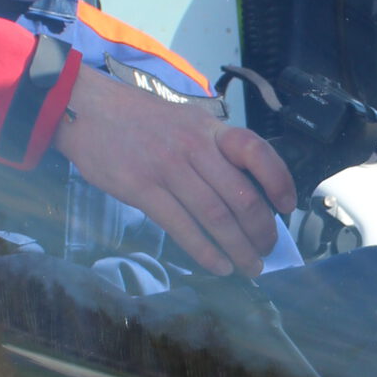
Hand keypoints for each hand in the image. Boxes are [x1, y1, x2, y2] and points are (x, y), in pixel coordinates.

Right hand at [54, 73, 294, 276]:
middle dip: (260, 230)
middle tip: (267, 249)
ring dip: (238, 248)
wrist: (88, 110)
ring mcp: (167, 168)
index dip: (279, 180)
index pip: (256, 151)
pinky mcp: (142, 189)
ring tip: (250, 266)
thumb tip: (244, 193)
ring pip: (215, 217)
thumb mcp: (185, 122)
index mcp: (209, 129)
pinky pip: (181, 227)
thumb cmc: (141, 122)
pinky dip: (205, 252)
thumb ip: (213, 150)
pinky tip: (218, 266)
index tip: (287, 207)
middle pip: (240, 195)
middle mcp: (194, 147)